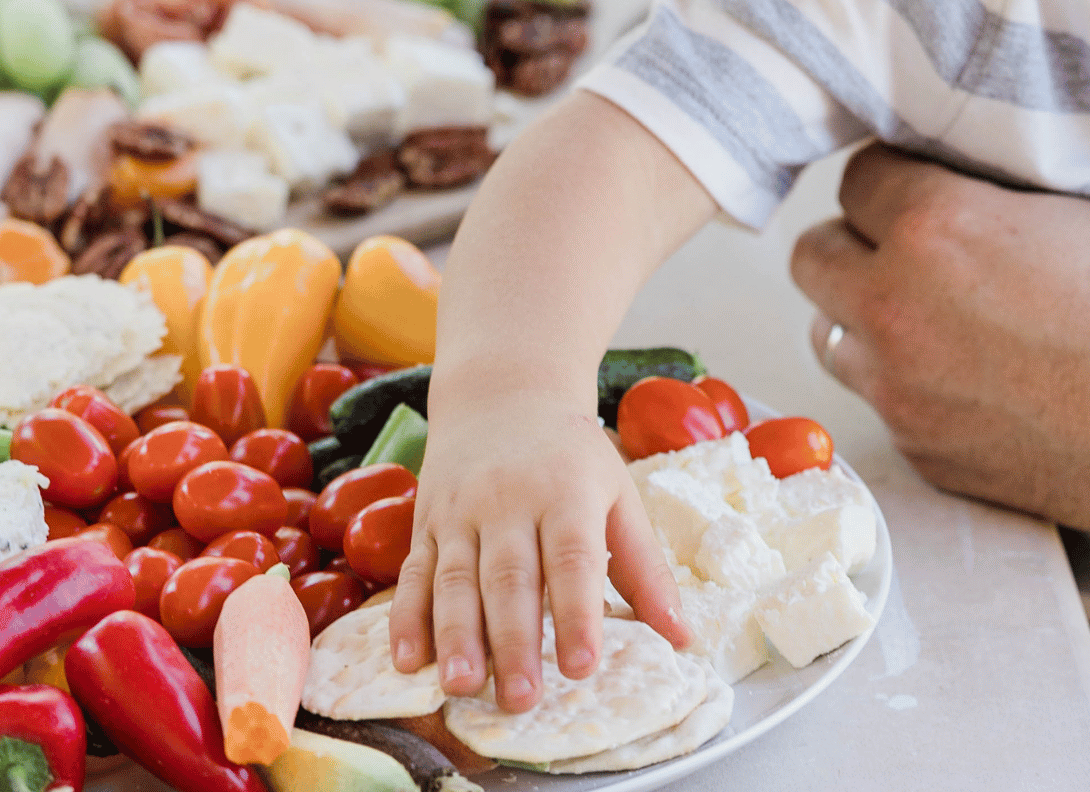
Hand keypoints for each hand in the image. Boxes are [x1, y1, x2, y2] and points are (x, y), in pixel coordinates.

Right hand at [387, 388, 689, 712]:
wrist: (504, 391)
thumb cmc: (571, 456)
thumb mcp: (618, 495)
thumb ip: (646, 570)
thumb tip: (682, 638)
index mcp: (566, 494)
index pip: (572, 560)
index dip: (576, 614)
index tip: (581, 667)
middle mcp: (508, 501)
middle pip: (509, 577)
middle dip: (513, 642)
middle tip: (521, 699)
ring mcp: (460, 511)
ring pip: (454, 578)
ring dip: (456, 637)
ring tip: (461, 687)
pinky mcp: (425, 521)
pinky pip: (413, 571)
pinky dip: (406, 618)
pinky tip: (407, 660)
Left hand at [789, 144, 1089, 551]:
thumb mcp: (1080, 207)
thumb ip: (986, 189)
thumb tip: (943, 176)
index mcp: (934, 228)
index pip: (857, 177)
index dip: (896, 179)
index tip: (925, 186)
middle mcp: (896, 310)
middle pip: (812, 255)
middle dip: (857, 243)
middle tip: (910, 246)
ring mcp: (900, 392)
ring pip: (829, 333)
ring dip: (865, 316)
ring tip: (931, 313)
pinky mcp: (921, 451)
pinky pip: (880, 401)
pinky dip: (908, 383)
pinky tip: (972, 377)